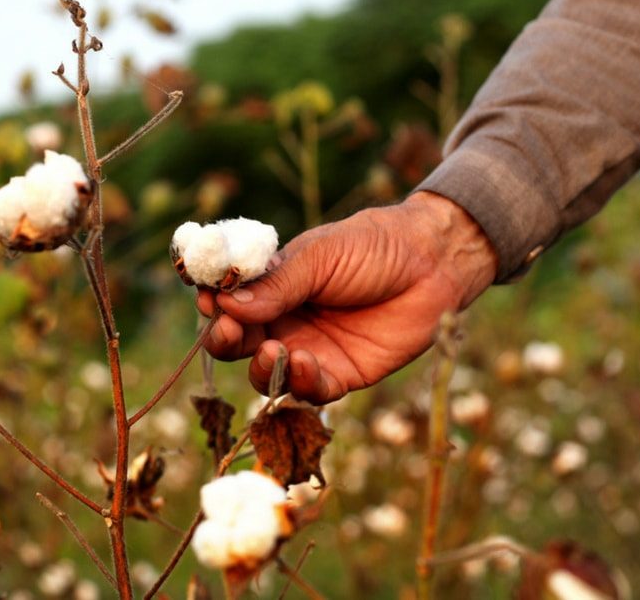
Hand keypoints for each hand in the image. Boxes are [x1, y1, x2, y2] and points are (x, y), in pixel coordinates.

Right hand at [197, 192, 496, 403]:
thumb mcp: (320, 257)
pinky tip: (307, 362)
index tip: (206, 299)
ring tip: (273, 351)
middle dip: (225, 340)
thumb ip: (277, 285)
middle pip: (237, 343)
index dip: (211, 304)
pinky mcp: (341, 374)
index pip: (226, 302)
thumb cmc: (373, 247)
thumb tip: (225, 304)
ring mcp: (310, 349)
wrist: (433, 263)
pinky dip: (302, 383)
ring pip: (268, 375)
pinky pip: (311, 391)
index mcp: (271, 286)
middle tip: (228, 331)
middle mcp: (284, 321)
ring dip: (262, 368)